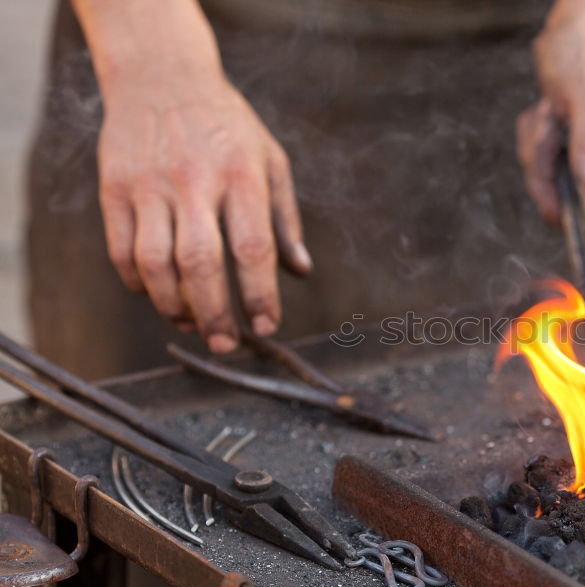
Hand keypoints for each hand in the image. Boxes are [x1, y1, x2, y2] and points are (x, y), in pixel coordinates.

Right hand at [72, 0, 310, 353]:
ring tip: (193, 323)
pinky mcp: (114, 189)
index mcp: (242, 175)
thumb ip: (285, 219)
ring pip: (156, 264)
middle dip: (215, 313)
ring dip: (174, 306)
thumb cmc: (227, 126)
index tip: (267, 325)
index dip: (259, 295)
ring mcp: (149, 185)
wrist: (162, 75)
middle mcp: (194, 181)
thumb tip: (301, 271)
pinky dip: (140, 283)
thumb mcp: (270, 161)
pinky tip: (159, 294)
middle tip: (226, 344)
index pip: (253, 249)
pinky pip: (122, 251)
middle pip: (201, 264)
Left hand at [518, 0, 584, 223]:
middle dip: (543, 159)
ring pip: (543, 177)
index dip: (567, 203)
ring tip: (553, 109)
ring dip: (537, 142)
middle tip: (553, 120)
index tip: (554, 166)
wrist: (581, 28)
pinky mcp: (567, 152)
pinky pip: (537, 159)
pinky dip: (534, 133)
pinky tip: (548, 109)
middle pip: (562, 199)